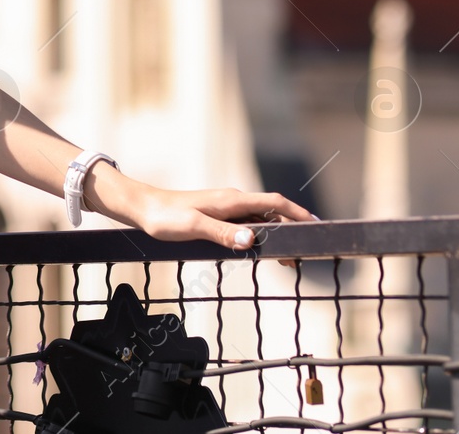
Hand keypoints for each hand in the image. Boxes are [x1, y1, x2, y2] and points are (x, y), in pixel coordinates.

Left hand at [89, 166, 317, 251]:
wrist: (142, 208)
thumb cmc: (165, 217)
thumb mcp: (194, 226)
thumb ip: (223, 233)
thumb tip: (252, 240)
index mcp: (232, 200)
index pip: (275, 202)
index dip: (298, 213)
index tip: (317, 226)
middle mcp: (233, 201)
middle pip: (271, 213)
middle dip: (291, 231)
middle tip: (302, 256)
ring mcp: (225, 209)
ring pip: (259, 221)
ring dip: (275, 237)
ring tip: (287, 259)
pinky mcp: (216, 217)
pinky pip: (245, 226)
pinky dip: (258, 237)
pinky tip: (259, 251)